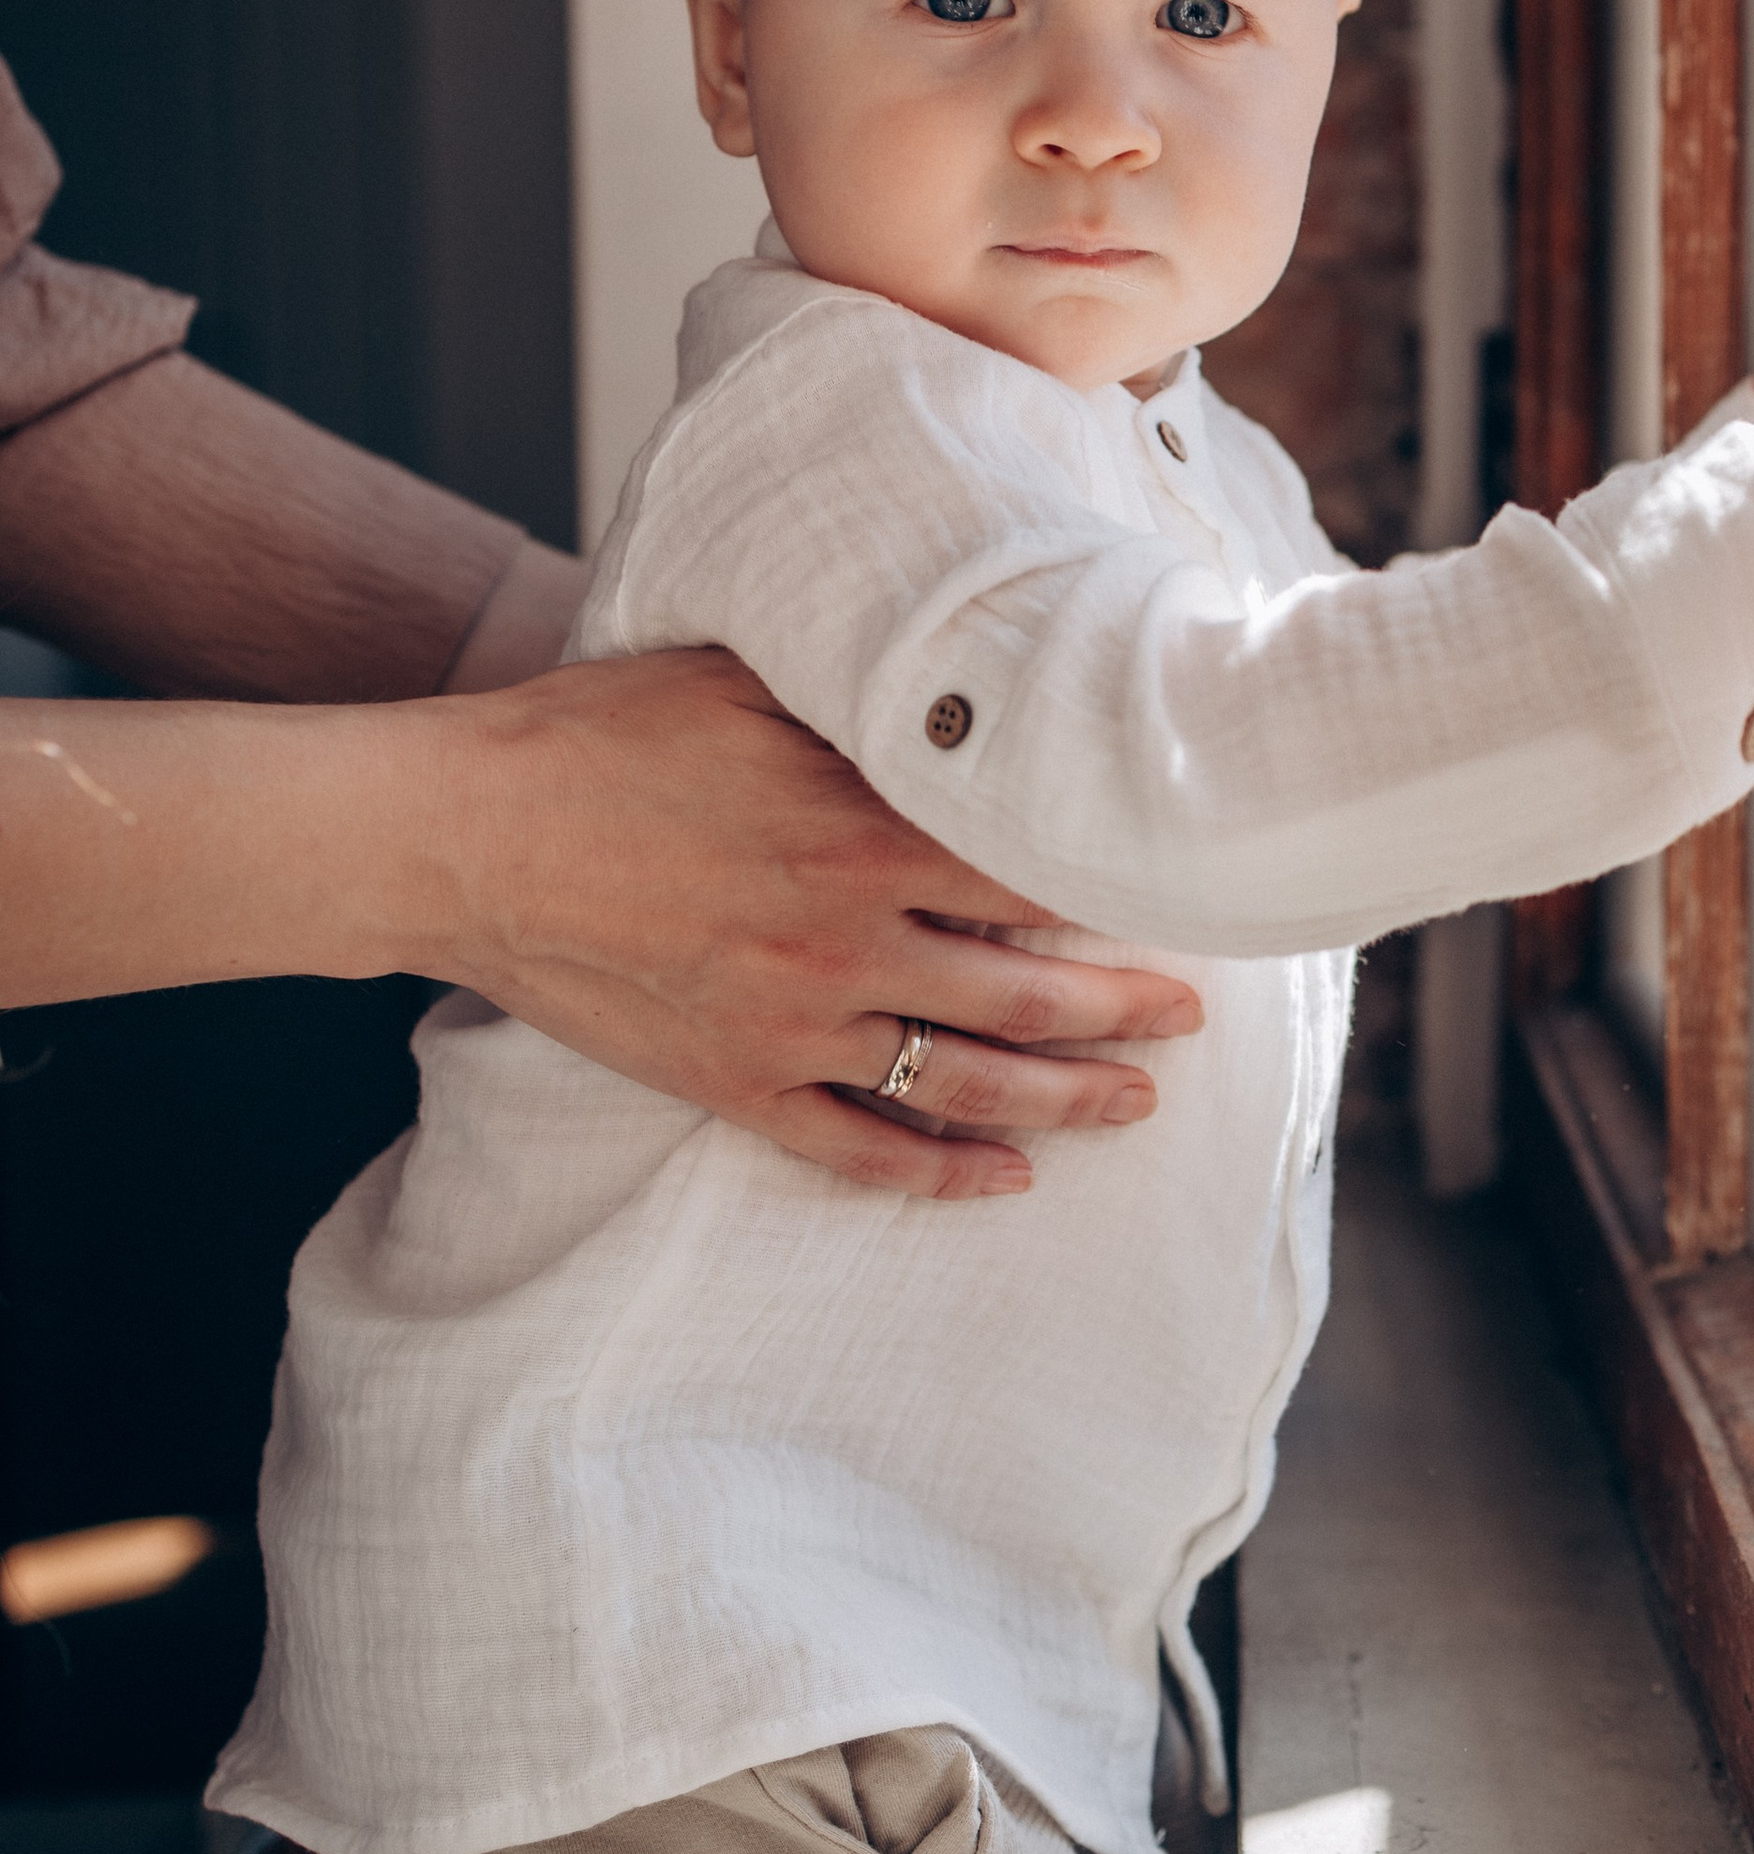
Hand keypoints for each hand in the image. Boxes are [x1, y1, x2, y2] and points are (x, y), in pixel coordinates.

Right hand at [421, 648, 1202, 1196]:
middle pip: (1030, 993)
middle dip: (1127, 1008)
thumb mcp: (743, 679)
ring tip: (1137, 1102)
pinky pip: (857, 1148)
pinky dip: (937, 1174)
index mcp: (863, 833)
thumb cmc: (595, 735)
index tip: (1185, 893)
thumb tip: (959, 673)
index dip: (1123, 889)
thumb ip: (859, 692)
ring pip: (965, 1082)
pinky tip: (1001, 1181)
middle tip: (1193, 1015)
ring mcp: (791, 1024)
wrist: (461, 835)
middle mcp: (846, 940)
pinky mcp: (732, 1083)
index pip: (1036, 874)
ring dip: (1065, 1099)